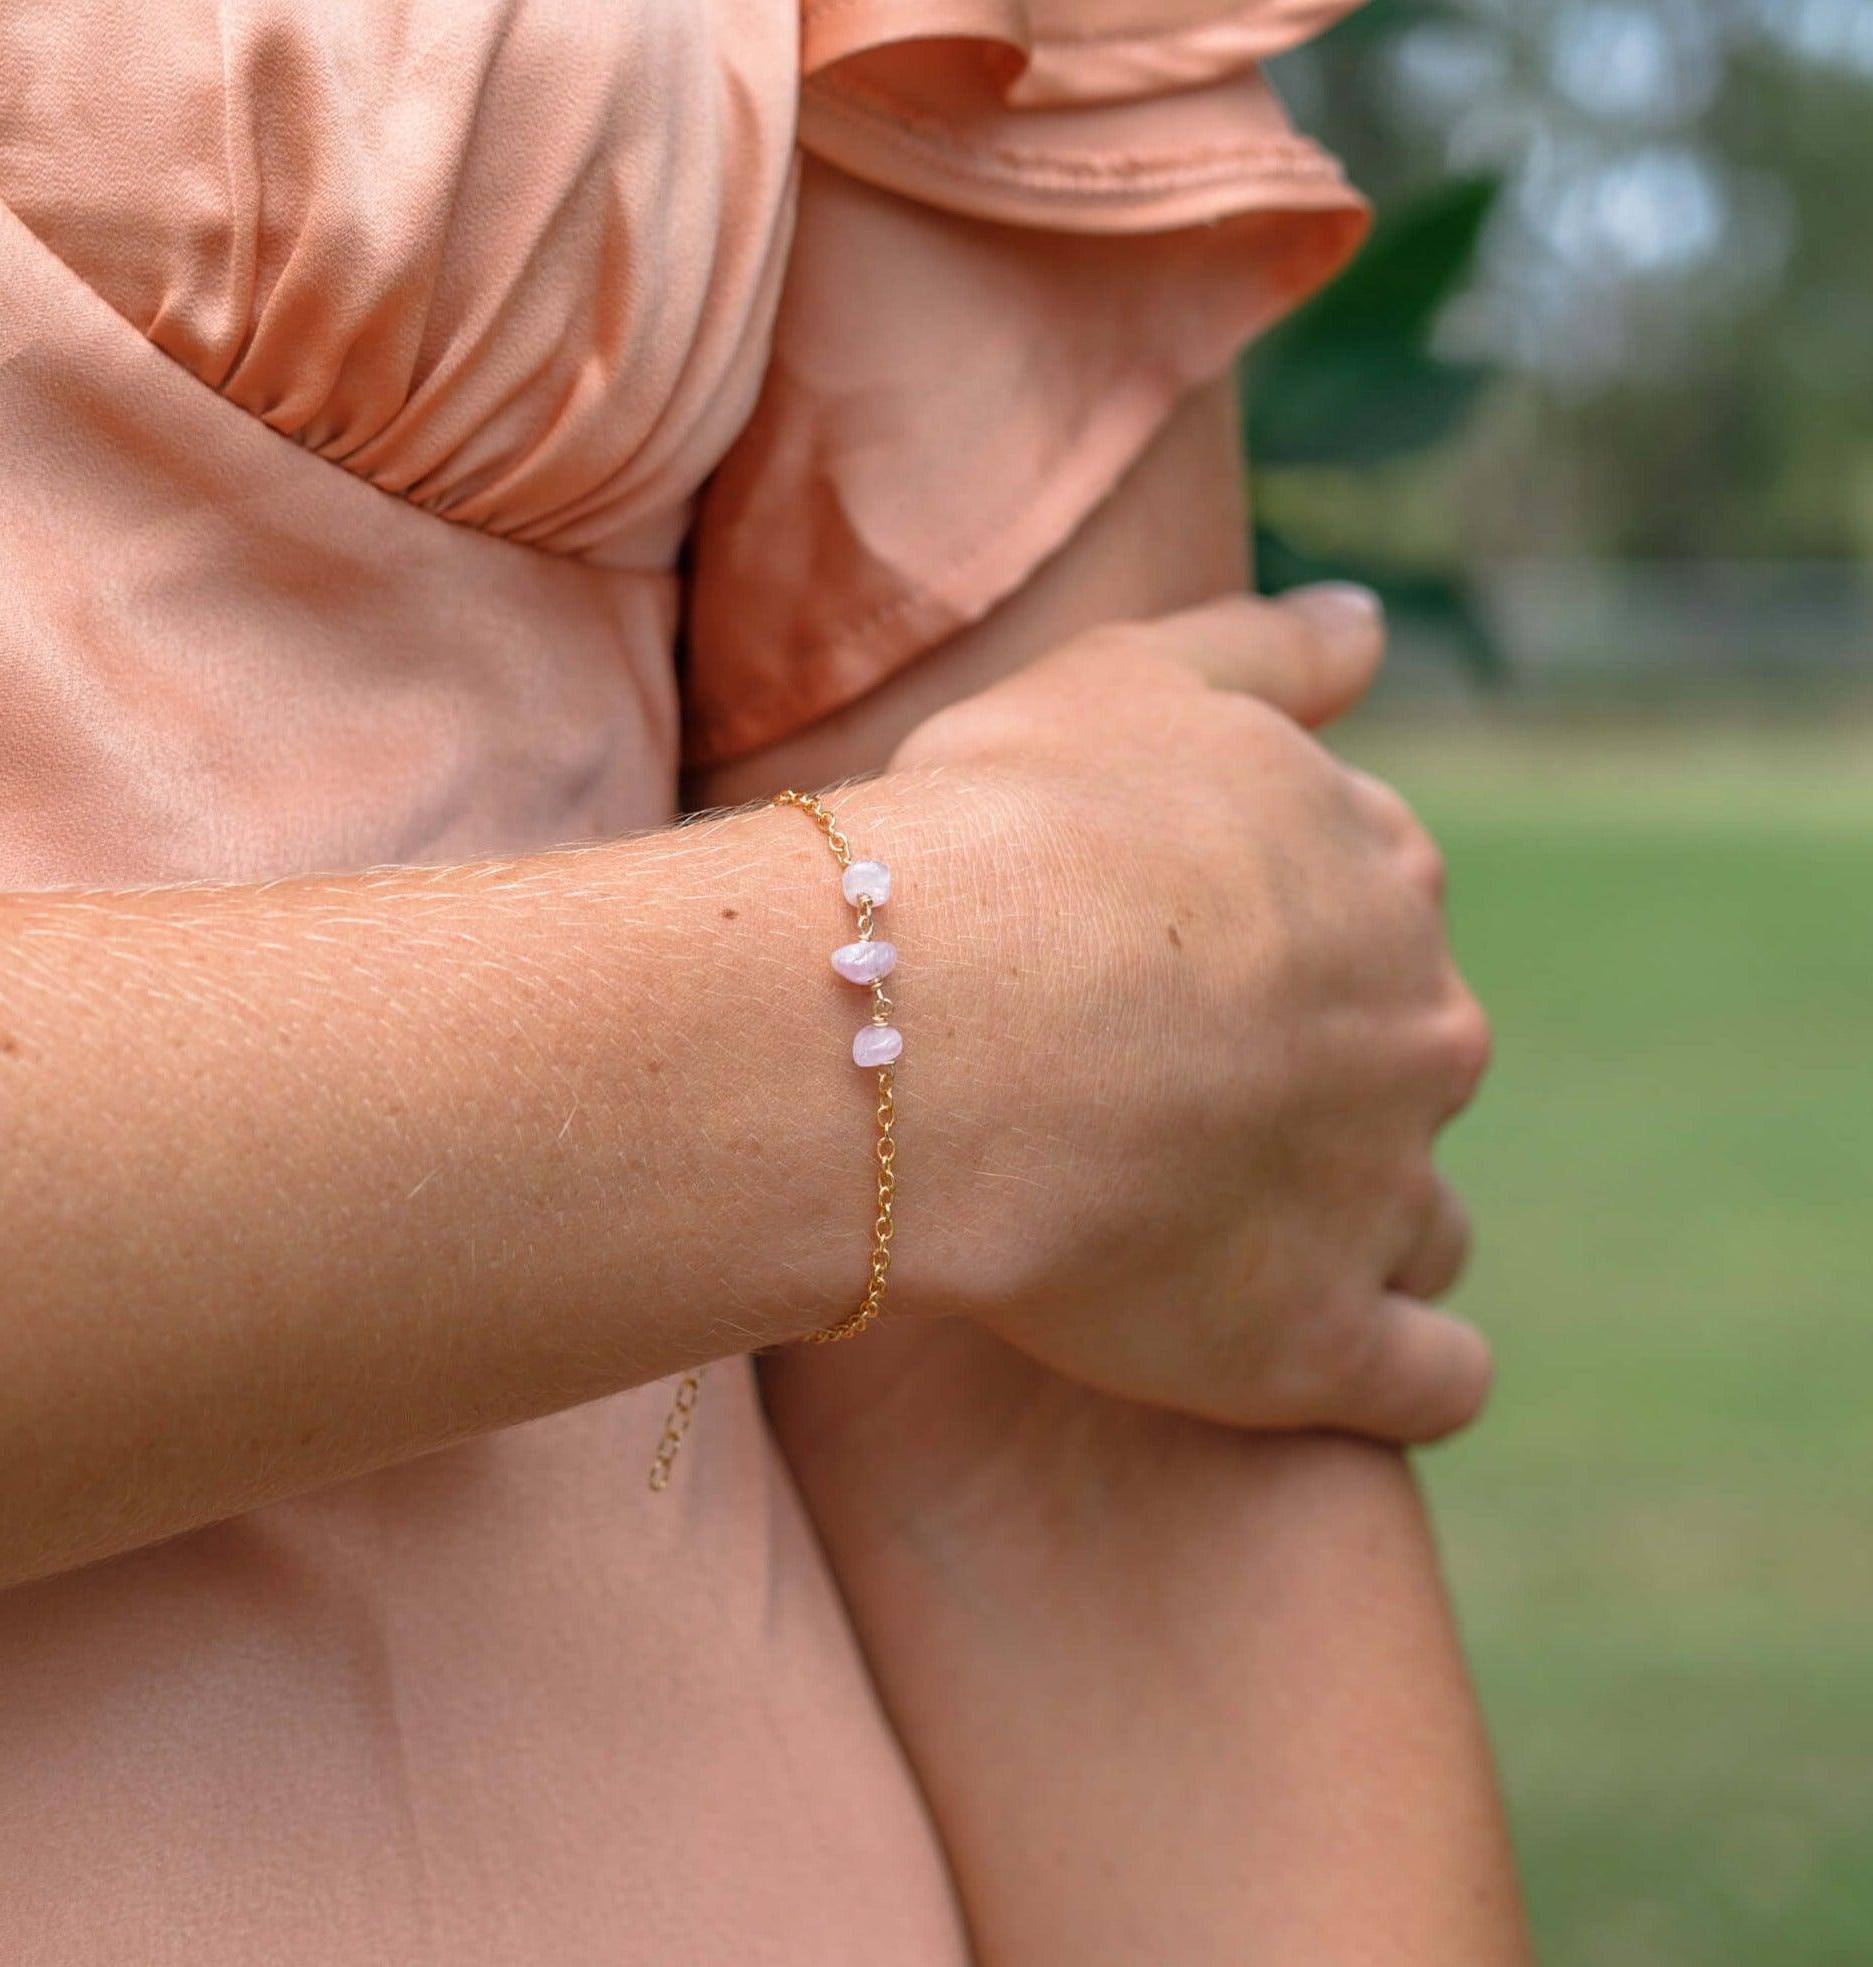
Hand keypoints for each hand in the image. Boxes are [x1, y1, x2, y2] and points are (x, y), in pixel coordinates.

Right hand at [891, 586, 1492, 1441]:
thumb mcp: (1128, 680)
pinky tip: (1343, 1358)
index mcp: (1374, 875)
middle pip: (1409, 1061)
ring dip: (1365, 1224)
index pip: (1383, 908)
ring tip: (1236, 1234)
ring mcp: (1380, 1188)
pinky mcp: (1321, 1339)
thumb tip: (1373, 624)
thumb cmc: (1010, 832)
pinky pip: (1426, 1376)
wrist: (952, 1017)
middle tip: (1172, 1099)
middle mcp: (1415, 1026)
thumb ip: (1264, 649)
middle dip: (1328, 1081)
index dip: (1288, 943)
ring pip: (1423, 1215)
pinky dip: (1406, 1370)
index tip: (1183, 973)